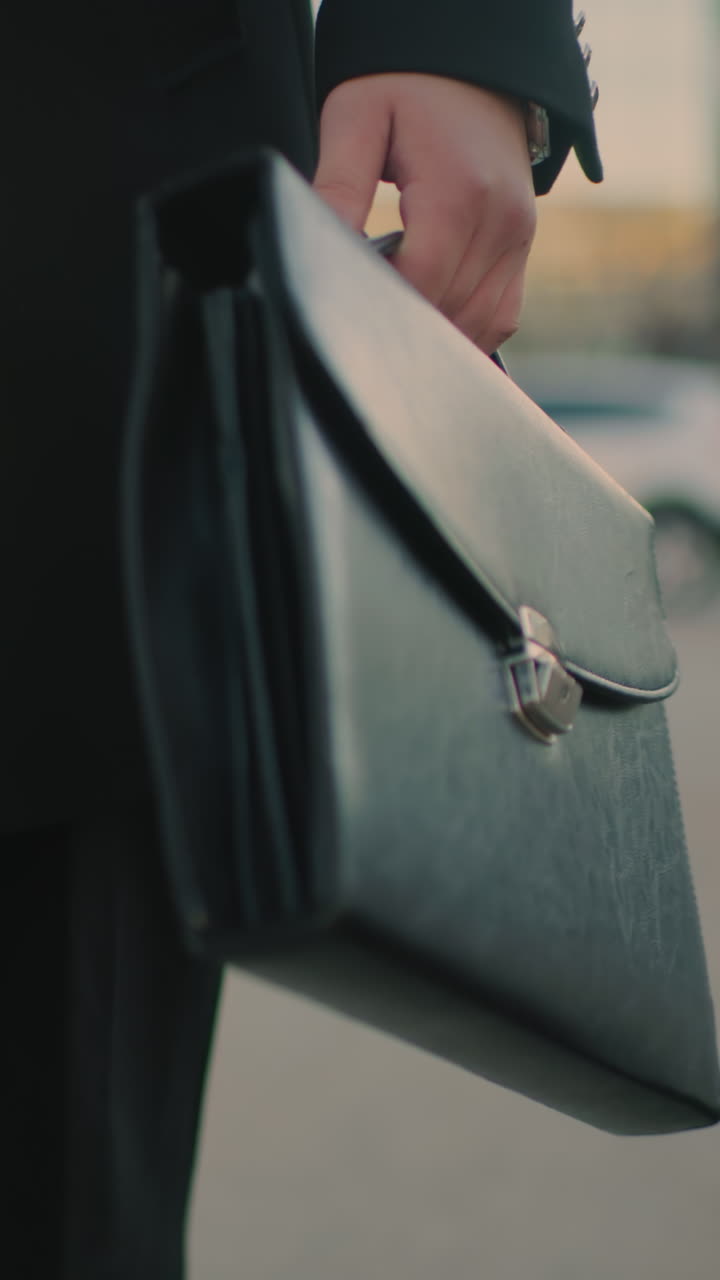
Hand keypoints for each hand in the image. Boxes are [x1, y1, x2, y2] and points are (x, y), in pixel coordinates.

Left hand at [313, 73, 535, 353]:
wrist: (472, 64)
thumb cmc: (408, 87)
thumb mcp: (357, 118)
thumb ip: (339, 185)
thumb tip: (319, 245)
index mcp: (459, 192)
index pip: (421, 281)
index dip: (381, 302)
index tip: (348, 300)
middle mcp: (500, 221)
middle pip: (447, 309)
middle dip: (401, 318)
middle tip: (361, 307)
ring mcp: (518, 238)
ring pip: (476, 324)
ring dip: (433, 329)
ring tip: (393, 312)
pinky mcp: (522, 248)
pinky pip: (500, 318)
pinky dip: (465, 329)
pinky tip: (431, 318)